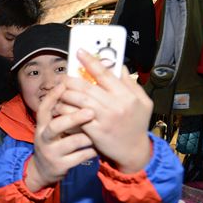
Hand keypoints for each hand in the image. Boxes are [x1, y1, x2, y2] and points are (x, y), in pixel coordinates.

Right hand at [25, 81, 96, 192]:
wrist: (43, 171)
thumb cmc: (53, 142)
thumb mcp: (50, 128)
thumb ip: (59, 113)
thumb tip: (74, 89)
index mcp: (42, 126)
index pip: (44, 108)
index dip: (53, 96)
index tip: (64, 85)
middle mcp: (44, 138)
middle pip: (55, 126)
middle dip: (73, 118)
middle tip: (91, 112)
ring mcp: (52, 153)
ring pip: (72, 142)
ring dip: (88, 136)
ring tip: (99, 132)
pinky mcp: (60, 165)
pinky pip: (80, 156)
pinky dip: (91, 151)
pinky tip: (98, 147)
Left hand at [61, 49, 151, 172]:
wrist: (134, 151)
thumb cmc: (137, 124)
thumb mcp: (143, 102)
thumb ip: (131, 83)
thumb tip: (120, 66)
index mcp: (127, 95)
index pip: (105, 73)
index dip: (90, 61)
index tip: (79, 52)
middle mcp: (116, 105)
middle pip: (86, 86)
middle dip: (71, 79)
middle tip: (63, 76)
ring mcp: (104, 119)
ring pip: (78, 100)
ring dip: (65, 94)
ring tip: (60, 90)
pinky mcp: (95, 131)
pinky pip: (75, 116)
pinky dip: (65, 110)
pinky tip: (60, 106)